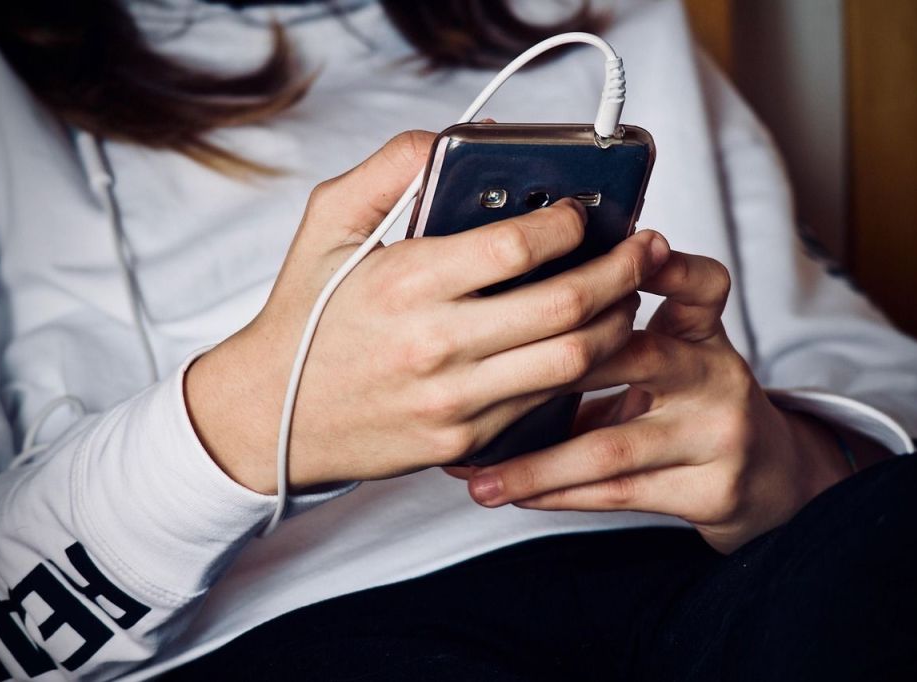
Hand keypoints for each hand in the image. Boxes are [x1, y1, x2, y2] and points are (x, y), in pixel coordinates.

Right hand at [184, 131, 669, 493]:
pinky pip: (545, 403)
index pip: (519, 245)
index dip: (570, 221)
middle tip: (644, 249)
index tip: (585, 209)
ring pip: (573, 361)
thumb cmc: (305, 316)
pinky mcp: (465, 442)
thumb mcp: (327, 225)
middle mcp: (437, 345)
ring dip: (617, 323)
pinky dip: (580, 370)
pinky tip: (589, 343)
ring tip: (628, 296)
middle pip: (567, 305)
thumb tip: (453, 141)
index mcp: (407, 283)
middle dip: (623, 270)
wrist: (272, 416)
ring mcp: (456, 401)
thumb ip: (388, 170)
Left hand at [454, 244, 867, 553]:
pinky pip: (617, 494)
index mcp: (702, 332)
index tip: (624, 251)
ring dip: (537, 465)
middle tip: (486, 381)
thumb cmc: (691, 404)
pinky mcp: (711, 489)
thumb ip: (611, 336)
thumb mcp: (672, 352)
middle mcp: (715, 377)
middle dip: (553, 371)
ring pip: (612, 447)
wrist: (765, 476)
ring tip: (480, 476)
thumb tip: (504, 327)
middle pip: (638, 358)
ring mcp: (718, 436)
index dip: (665, 267)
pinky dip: (558, 494)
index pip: (700, 285)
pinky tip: (515, 494)